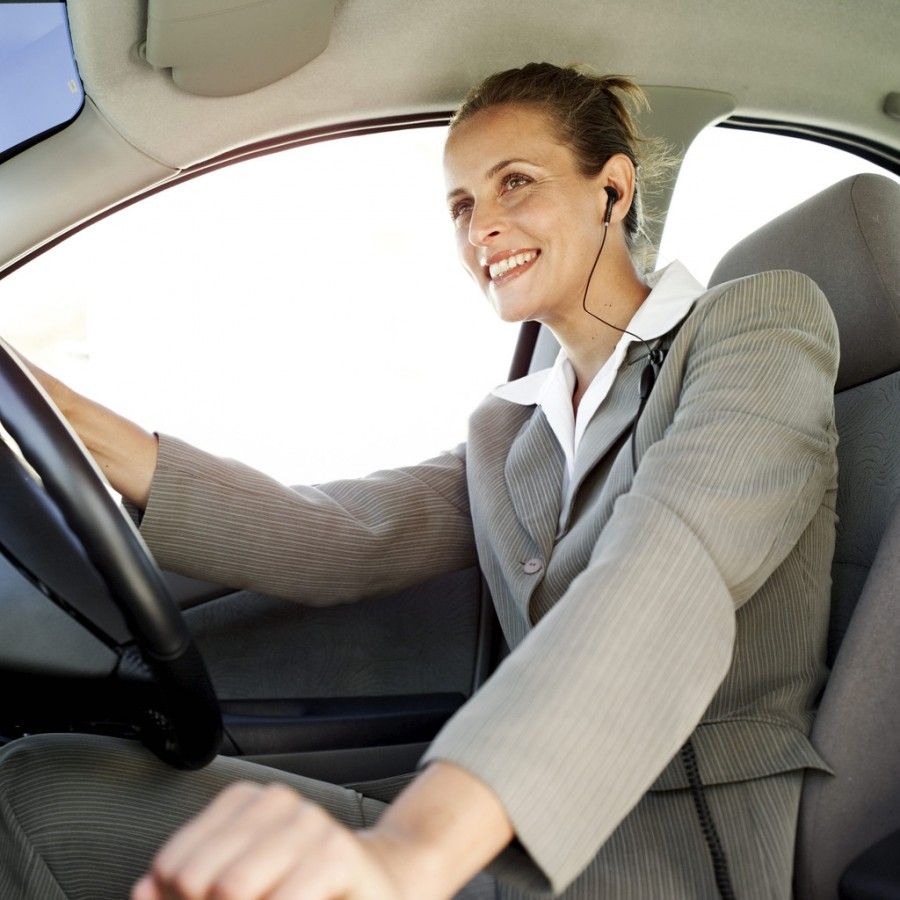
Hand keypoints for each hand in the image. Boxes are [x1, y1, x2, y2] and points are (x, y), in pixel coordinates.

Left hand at [132, 781, 412, 899]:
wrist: (383, 885)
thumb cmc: (308, 891)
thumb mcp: (242, 885)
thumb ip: (186, 890)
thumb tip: (142, 891)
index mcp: (245, 803)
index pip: (171, 864)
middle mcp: (276, 803)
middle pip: (195, 878)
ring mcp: (309, 824)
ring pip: (231, 888)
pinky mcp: (338, 854)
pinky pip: (283, 898)